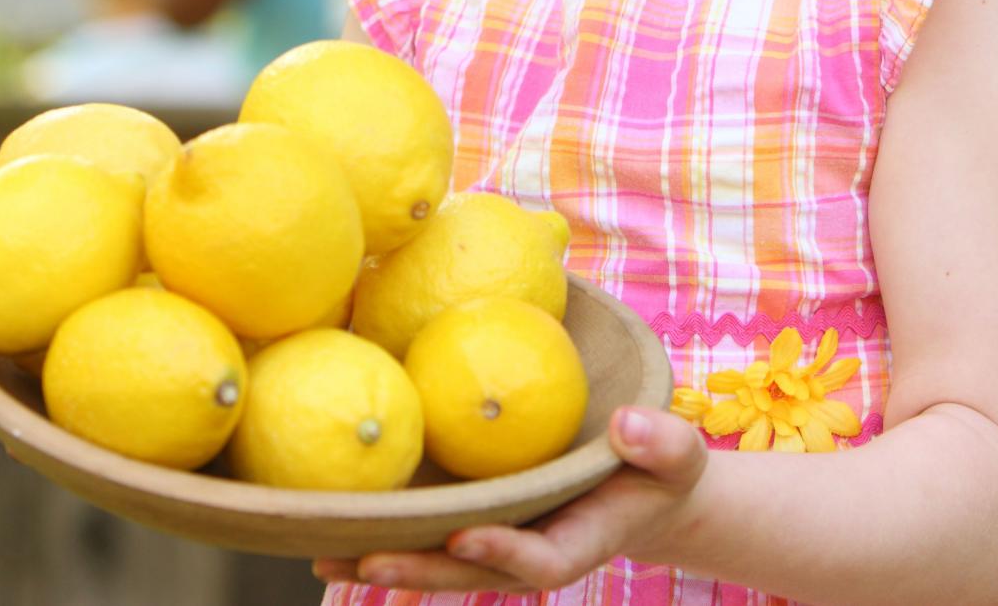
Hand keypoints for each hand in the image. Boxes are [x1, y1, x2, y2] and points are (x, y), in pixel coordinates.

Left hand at [310, 406, 707, 593]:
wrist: (640, 488)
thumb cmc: (659, 469)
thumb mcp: (676, 455)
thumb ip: (661, 443)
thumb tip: (628, 425)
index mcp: (576, 544)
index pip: (539, 562)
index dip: (502, 554)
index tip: (465, 537)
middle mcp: (527, 552)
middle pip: (468, 572)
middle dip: (417, 570)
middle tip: (362, 558)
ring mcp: (498, 540)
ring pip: (437, 559)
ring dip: (382, 558)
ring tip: (321, 552)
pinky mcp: (476, 519)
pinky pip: (428, 529)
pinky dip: (384, 529)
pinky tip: (333, 518)